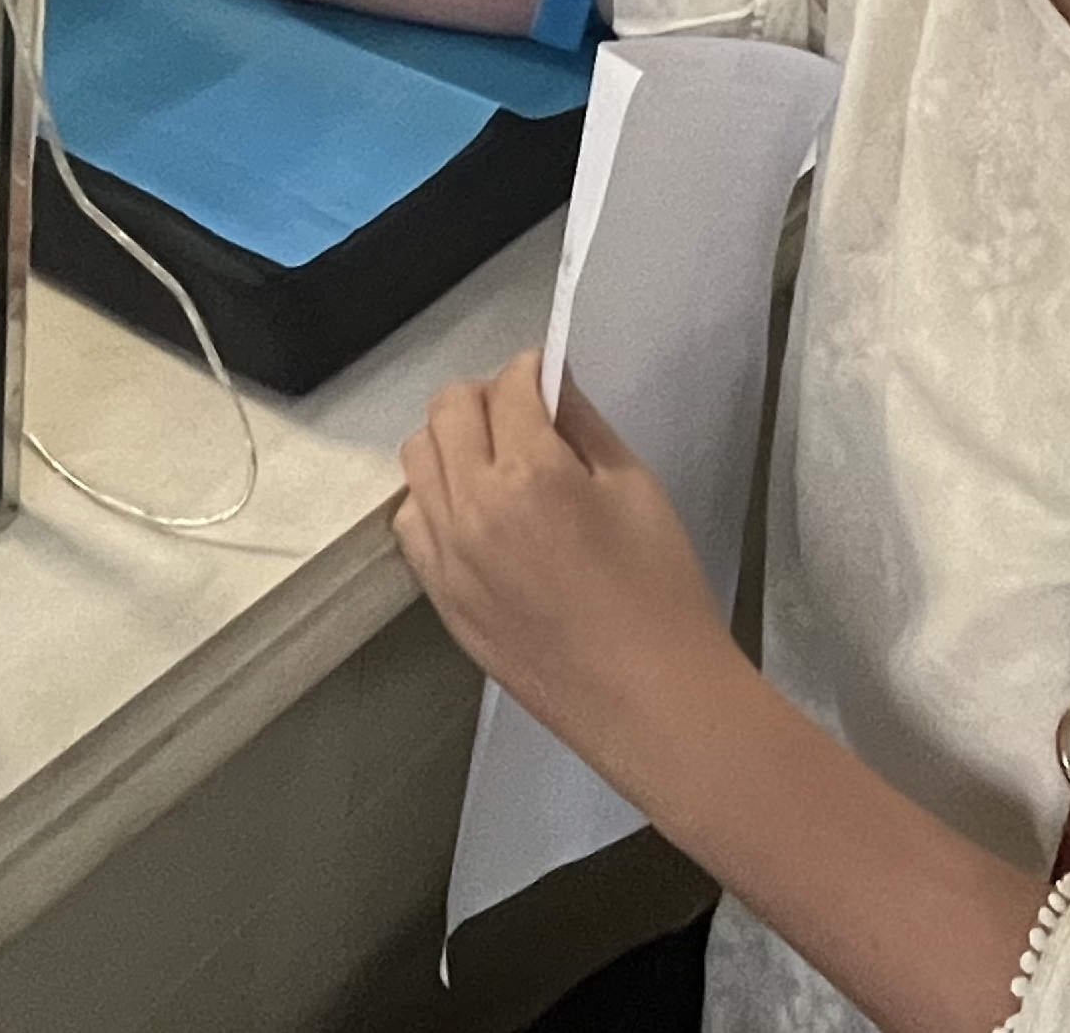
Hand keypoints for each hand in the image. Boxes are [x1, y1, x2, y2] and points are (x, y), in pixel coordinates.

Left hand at [394, 353, 731, 743]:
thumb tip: (553, 385)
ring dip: (451, 441)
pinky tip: (474, 510)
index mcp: (531, 474)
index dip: (532, 372)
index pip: (509, 387)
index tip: (547, 379)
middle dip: (485, 397)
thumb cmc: (659, 595)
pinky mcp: (439, 596)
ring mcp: (447, 556)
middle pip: (447, 411)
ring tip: (495, 459)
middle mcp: (473, 508)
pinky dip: (433, 498)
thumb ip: (585, 426)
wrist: (648, 697)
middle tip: (523, 413)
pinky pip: (410, 521)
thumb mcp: (636, 489)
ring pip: (417, 459)